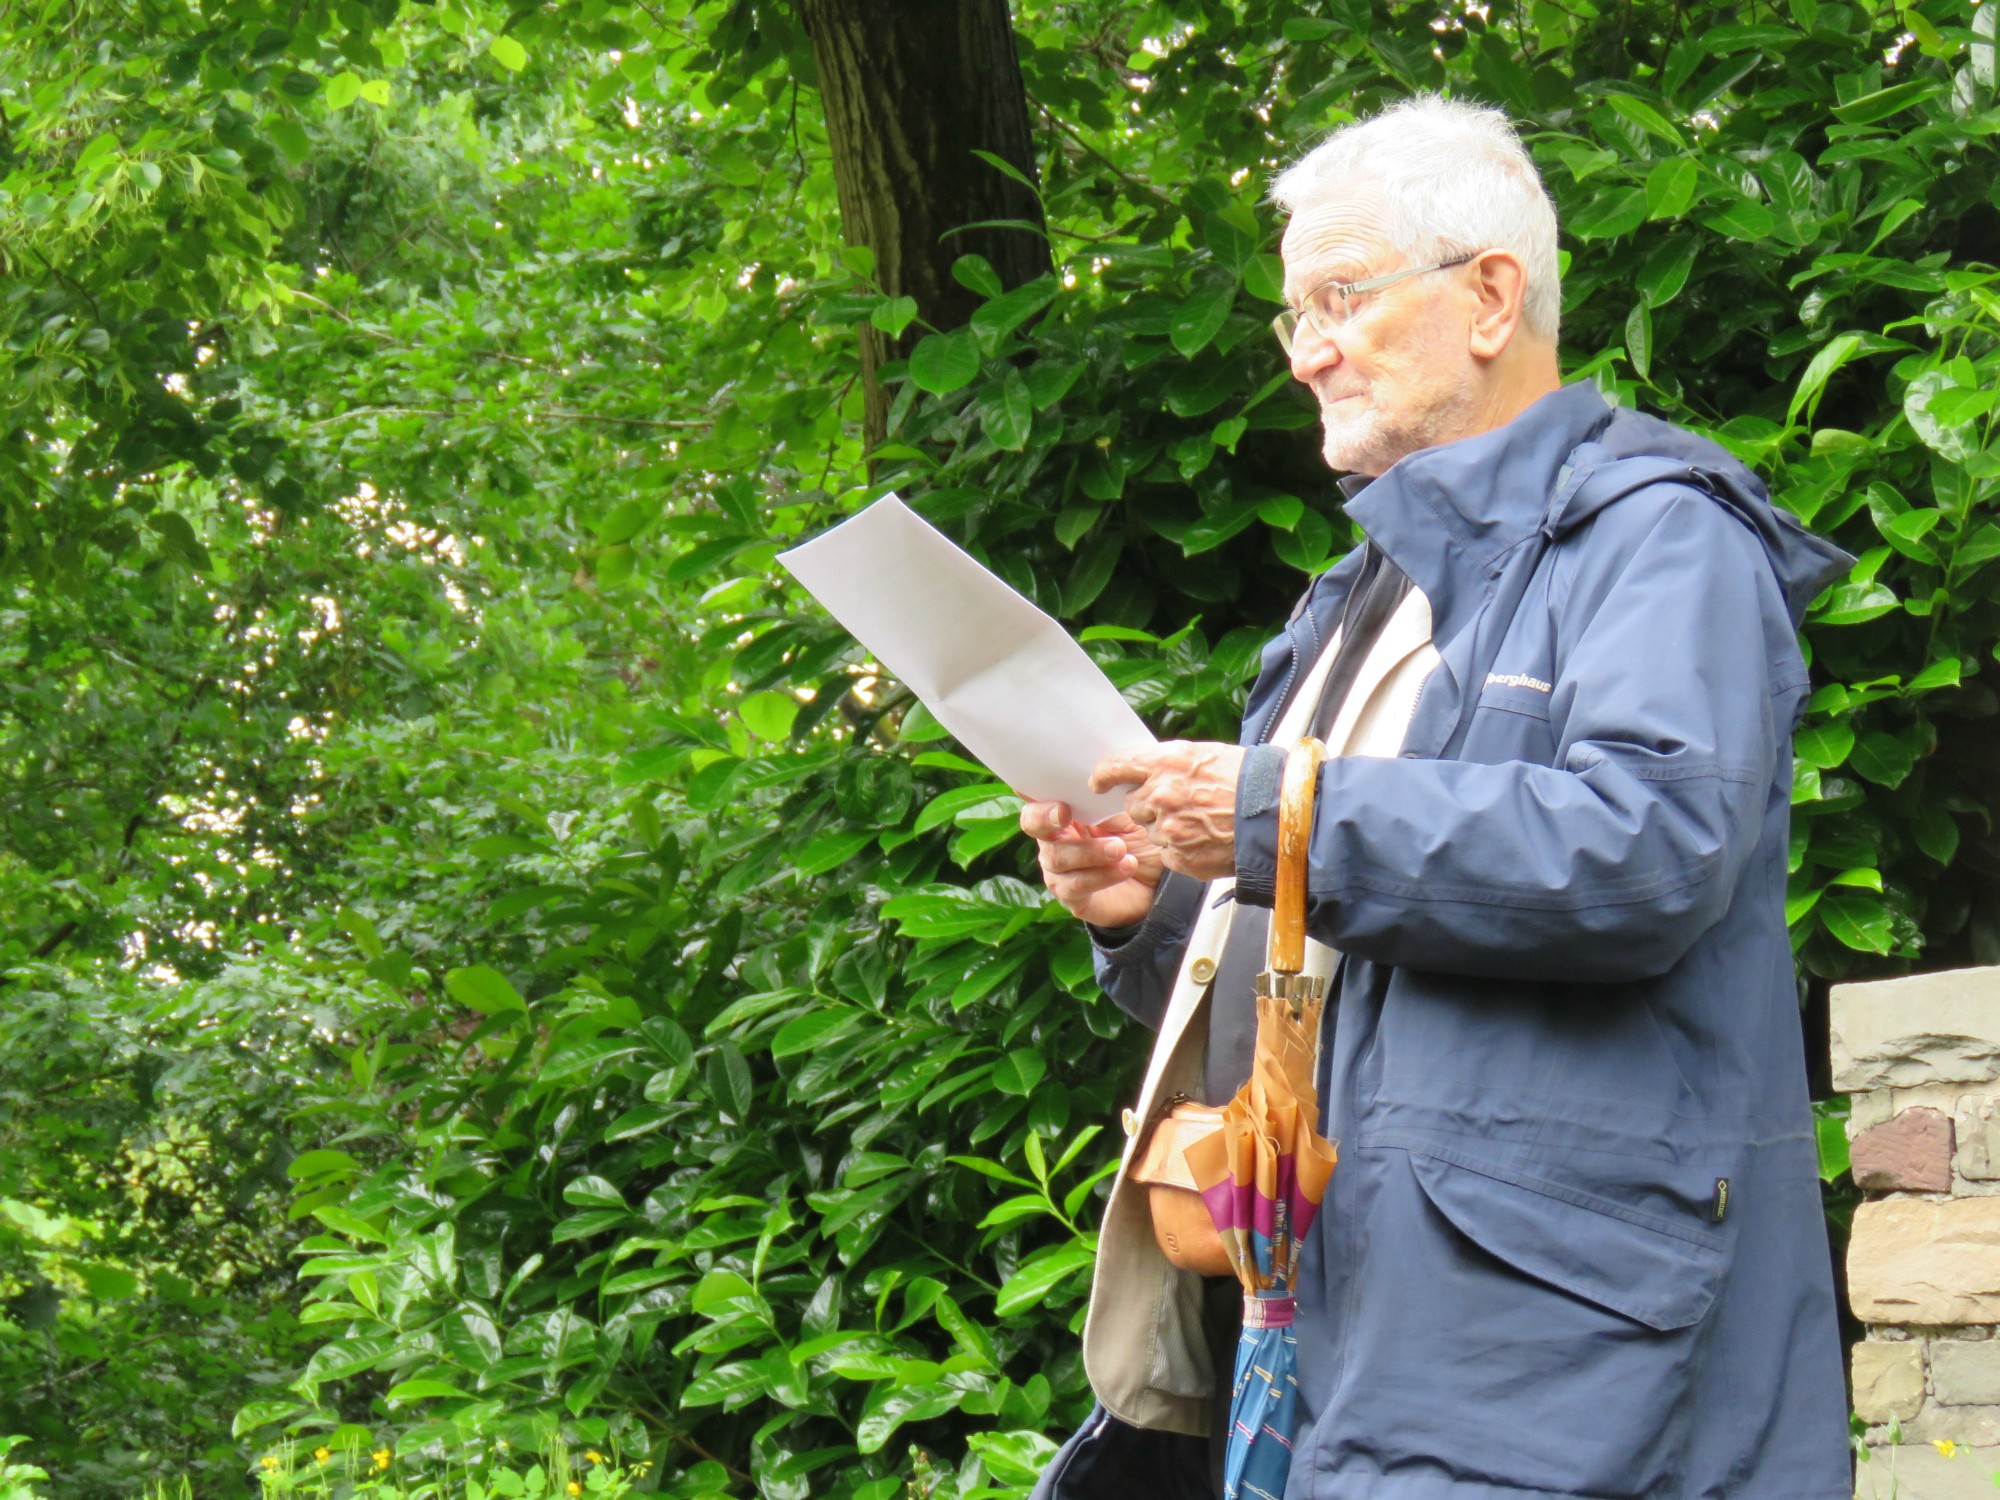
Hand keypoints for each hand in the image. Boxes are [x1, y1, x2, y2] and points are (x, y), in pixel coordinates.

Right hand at [1020, 800, 1163, 928]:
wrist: (1159, 883)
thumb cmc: (1140, 840)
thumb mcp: (1128, 812)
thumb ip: (1107, 796)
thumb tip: (1097, 773)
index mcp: (1064, 813)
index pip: (1036, 798)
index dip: (1038, 795)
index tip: (1056, 798)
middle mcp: (1054, 840)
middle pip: (1032, 824)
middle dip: (1046, 818)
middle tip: (1066, 814)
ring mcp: (1059, 871)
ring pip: (1056, 858)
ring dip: (1090, 851)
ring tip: (1121, 849)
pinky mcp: (1072, 897)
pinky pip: (1075, 885)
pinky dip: (1102, 874)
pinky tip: (1126, 866)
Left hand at [1089, 740, 1244, 881]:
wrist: (1278, 815)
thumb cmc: (1247, 780)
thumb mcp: (1204, 755)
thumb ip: (1168, 764)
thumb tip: (1144, 772)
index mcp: (1166, 764)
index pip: (1116, 767)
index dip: (1104, 776)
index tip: (1098, 783)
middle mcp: (1161, 795)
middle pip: (1133, 805)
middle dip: (1149, 806)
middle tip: (1180, 804)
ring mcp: (1169, 829)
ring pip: (1151, 831)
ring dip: (1168, 829)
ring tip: (1202, 822)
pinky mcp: (1179, 857)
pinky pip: (1168, 854)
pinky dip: (1182, 850)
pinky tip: (1206, 840)